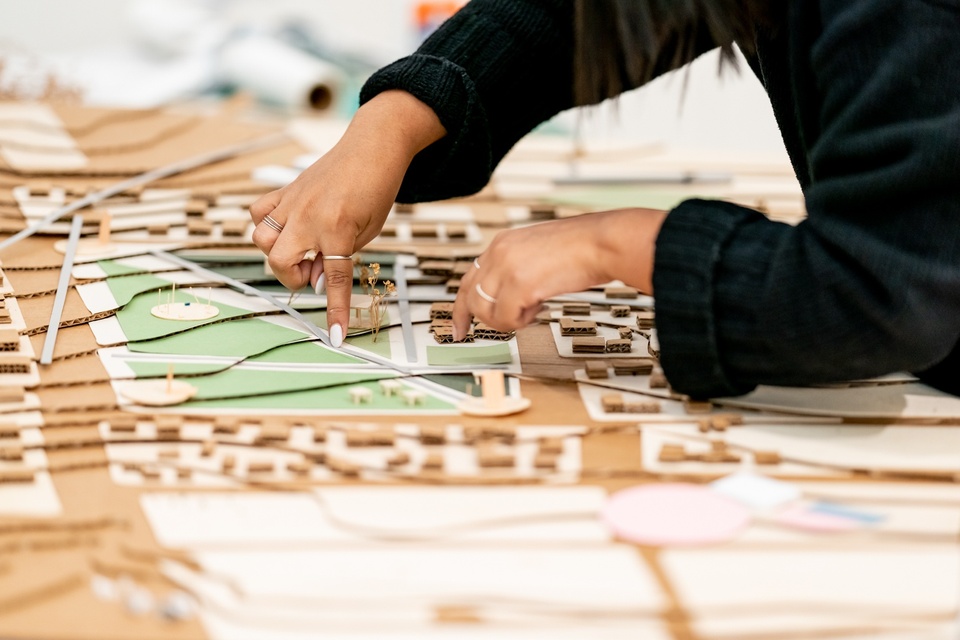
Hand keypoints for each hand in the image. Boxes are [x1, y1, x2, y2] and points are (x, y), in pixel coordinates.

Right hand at [250, 91, 445, 345]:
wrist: (372, 148)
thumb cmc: (376, 190)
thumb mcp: (368, 230)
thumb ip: (341, 255)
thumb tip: (315, 278)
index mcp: (338, 228)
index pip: (334, 280)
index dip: (335, 311)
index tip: (336, 335)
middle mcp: (309, 216)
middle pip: (280, 261)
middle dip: (294, 277)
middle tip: (314, 271)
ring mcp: (292, 202)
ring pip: (261, 238)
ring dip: (277, 254)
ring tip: (302, 251)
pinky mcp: (285, 190)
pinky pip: (259, 212)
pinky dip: (267, 226)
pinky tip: (288, 229)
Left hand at [452, 208, 666, 337]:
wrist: (602, 243)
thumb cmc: (581, 248)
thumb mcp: (537, 251)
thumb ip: (517, 269)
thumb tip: (509, 298)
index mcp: (502, 243)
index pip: (470, 278)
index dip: (462, 307)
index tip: (459, 326)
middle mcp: (499, 253)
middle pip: (471, 298)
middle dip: (481, 320)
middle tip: (497, 328)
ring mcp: (507, 269)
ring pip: (486, 312)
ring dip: (508, 320)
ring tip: (532, 310)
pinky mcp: (520, 285)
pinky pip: (507, 319)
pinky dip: (522, 322)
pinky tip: (540, 308)